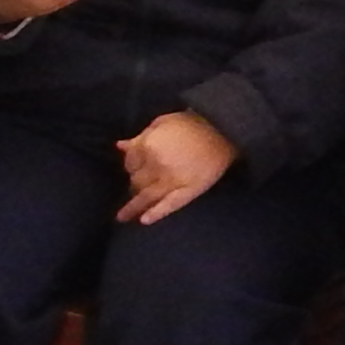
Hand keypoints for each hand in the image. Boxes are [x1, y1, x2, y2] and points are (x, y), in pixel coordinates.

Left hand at [114, 110, 237, 225]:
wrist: (224, 131)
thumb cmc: (192, 123)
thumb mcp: (161, 123)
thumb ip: (140, 137)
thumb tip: (120, 146)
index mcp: (148, 146)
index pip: (130, 163)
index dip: (130, 166)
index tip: (133, 169)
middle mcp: (155, 166)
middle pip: (136, 181)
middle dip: (134, 185)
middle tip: (134, 189)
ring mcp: (171, 180)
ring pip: (146, 196)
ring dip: (133, 207)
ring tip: (122, 217)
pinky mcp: (188, 191)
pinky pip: (169, 205)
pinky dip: (155, 213)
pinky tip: (144, 221)